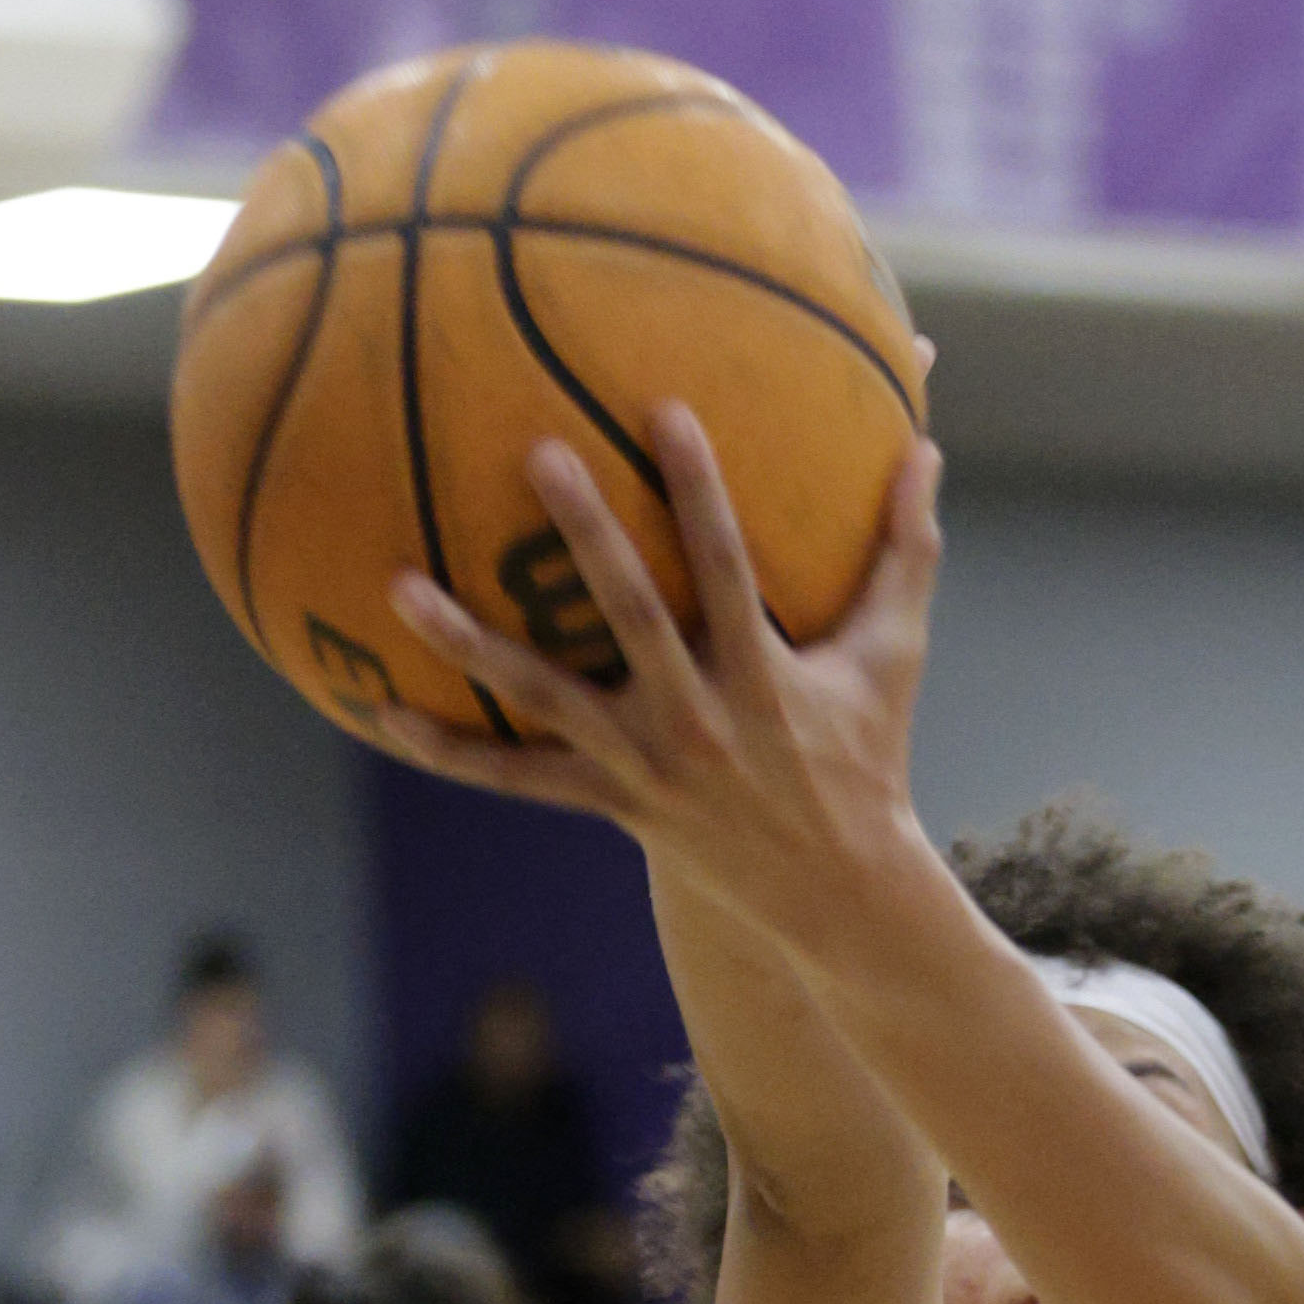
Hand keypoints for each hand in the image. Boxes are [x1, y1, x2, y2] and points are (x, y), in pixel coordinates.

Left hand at [364, 404, 948, 972]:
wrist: (838, 894)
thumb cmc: (866, 756)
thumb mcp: (894, 659)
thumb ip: (904, 552)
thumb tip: (925, 444)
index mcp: (763, 677)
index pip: (728, 570)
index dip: (698, 492)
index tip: (664, 409)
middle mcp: (696, 719)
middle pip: (630, 617)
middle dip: (587, 537)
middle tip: (538, 453)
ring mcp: (644, 765)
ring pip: (543, 700)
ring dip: (469, 644)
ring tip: (401, 585)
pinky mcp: (610, 801)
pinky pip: (512, 778)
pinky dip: (446, 750)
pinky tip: (377, 709)